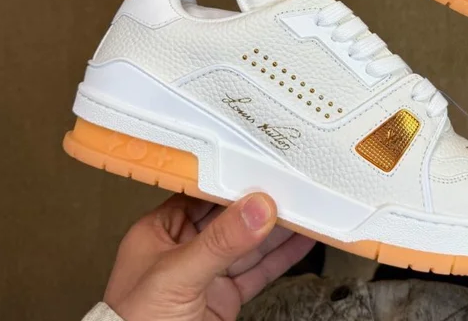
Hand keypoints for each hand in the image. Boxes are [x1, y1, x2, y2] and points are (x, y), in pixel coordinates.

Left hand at [104, 193, 313, 320]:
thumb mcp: (176, 276)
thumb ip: (220, 241)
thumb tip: (257, 207)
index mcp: (160, 231)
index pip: (202, 194)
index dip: (232, 180)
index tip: (263, 167)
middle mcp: (184, 249)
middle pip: (230, 217)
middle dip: (262, 204)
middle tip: (294, 186)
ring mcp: (206, 275)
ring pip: (249, 244)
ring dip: (278, 229)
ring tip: (308, 209)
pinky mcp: (224, 299)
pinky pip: (257, 272)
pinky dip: (281, 258)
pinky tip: (300, 242)